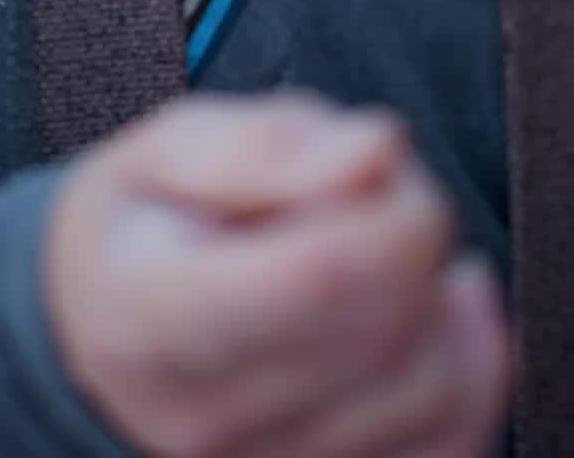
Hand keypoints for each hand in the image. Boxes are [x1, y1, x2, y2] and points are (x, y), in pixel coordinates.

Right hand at [43, 90, 510, 456]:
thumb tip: (376, 155)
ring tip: (381, 248)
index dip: (388, 210)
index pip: (318, 279)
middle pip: (386, 328)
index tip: (379, 164)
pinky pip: (452, 446)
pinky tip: (440, 312)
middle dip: (413, 229)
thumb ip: (270, 146)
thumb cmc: (143, 227)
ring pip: (431, 387)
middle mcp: (208, 422)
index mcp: (154, 317)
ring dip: (436, 297)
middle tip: (369, 188)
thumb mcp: (167, 147)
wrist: (101, 332)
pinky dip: (472, 370)